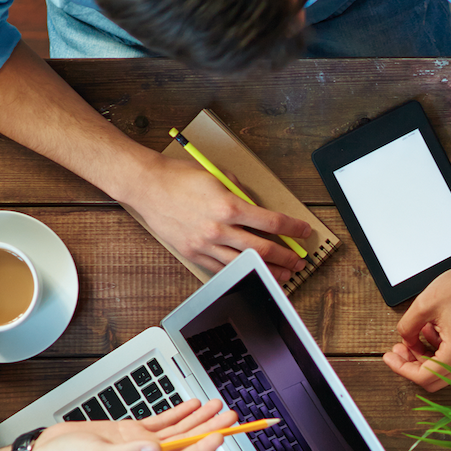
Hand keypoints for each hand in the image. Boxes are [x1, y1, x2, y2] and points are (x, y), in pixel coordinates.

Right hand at [27, 399, 235, 450]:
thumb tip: (154, 449)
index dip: (202, 449)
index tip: (220, 436)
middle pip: (186, 442)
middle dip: (210, 429)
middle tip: (231, 417)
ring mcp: (140, 443)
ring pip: (177, 431)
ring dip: (198, 419)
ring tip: (217, 407)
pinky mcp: (130, 432)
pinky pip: (162, 422)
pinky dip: (178, 414)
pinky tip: (191, 405)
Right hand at [128, 155, 311, 284]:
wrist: (146, 185)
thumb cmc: (179, 176)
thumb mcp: (218, 176)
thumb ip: (241, 193)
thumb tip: (258, 208)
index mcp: (228, 206)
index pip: (272, 222)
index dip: (293, 229)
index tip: (303, 231)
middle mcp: (218, 228)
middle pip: (262, 248)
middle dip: (286, 257)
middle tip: (299, 261)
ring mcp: (204, 243)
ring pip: (244, 263)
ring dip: (267, 270)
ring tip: (284, 274)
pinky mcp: (192, 252)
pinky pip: (221, 268)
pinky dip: (240, 271)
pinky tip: (251, 273)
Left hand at [382, 257, 450, 391]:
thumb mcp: (424, 305)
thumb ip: (407, 328)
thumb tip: (405, 340)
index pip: (422, 377)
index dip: (400, 368)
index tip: (389, 357)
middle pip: (434, 379)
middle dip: (412, 364)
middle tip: (399, 348)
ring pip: (444, 369)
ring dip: (426, 356)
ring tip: (417, 333)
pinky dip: (441, 350)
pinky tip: (433, 331)